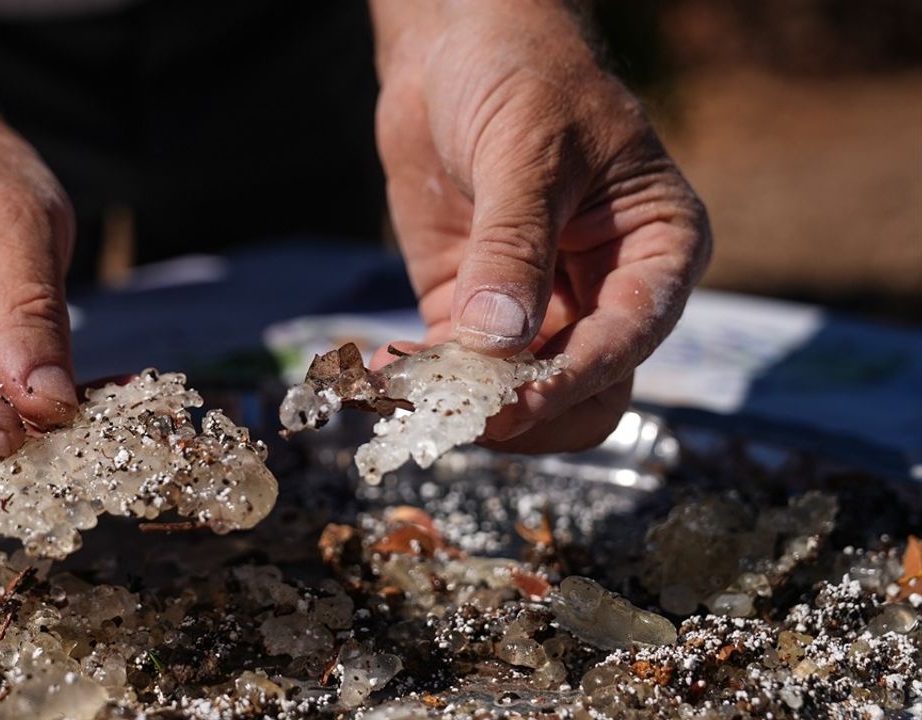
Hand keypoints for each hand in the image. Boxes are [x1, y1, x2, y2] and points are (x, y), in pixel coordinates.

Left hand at [371, 0, 710, 452]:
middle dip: (524, 409)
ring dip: (465, 404)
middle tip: (460, 412)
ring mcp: (540, 307)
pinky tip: (379, 376)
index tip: (517, 400)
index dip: (575, 378)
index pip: (630, 340)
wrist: (458, 48)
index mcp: (657, 251)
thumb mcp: (527, 153)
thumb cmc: (524, 76)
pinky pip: (459, 368)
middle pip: (584, 391)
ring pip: (520, 395)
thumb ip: (513, 247)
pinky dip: (422, 381)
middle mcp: (607, 292)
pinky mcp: (475, 311)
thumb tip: (497, 342)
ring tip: (408, 396)